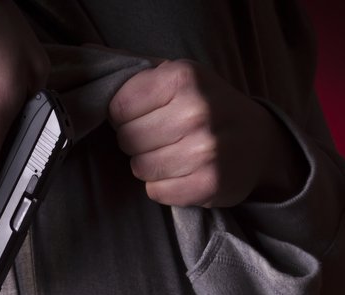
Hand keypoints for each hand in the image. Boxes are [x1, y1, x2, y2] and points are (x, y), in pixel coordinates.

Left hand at [108, 59, 306, 207]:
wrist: (258, 143)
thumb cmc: (208, 106)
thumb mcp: (178, 76)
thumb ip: (134, 68)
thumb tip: (85, 51)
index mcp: (184, 78)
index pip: (118, 106)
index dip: (124, 115)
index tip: (143, 115)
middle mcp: (197, 112)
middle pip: (127, 139)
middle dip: (137, 141)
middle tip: (160, 137)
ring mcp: (205, 150)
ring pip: (139, 168)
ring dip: (149, 166)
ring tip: (172, 154)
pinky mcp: (209, 184)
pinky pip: (156, 192)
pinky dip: (163, 187)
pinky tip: (182, 173)